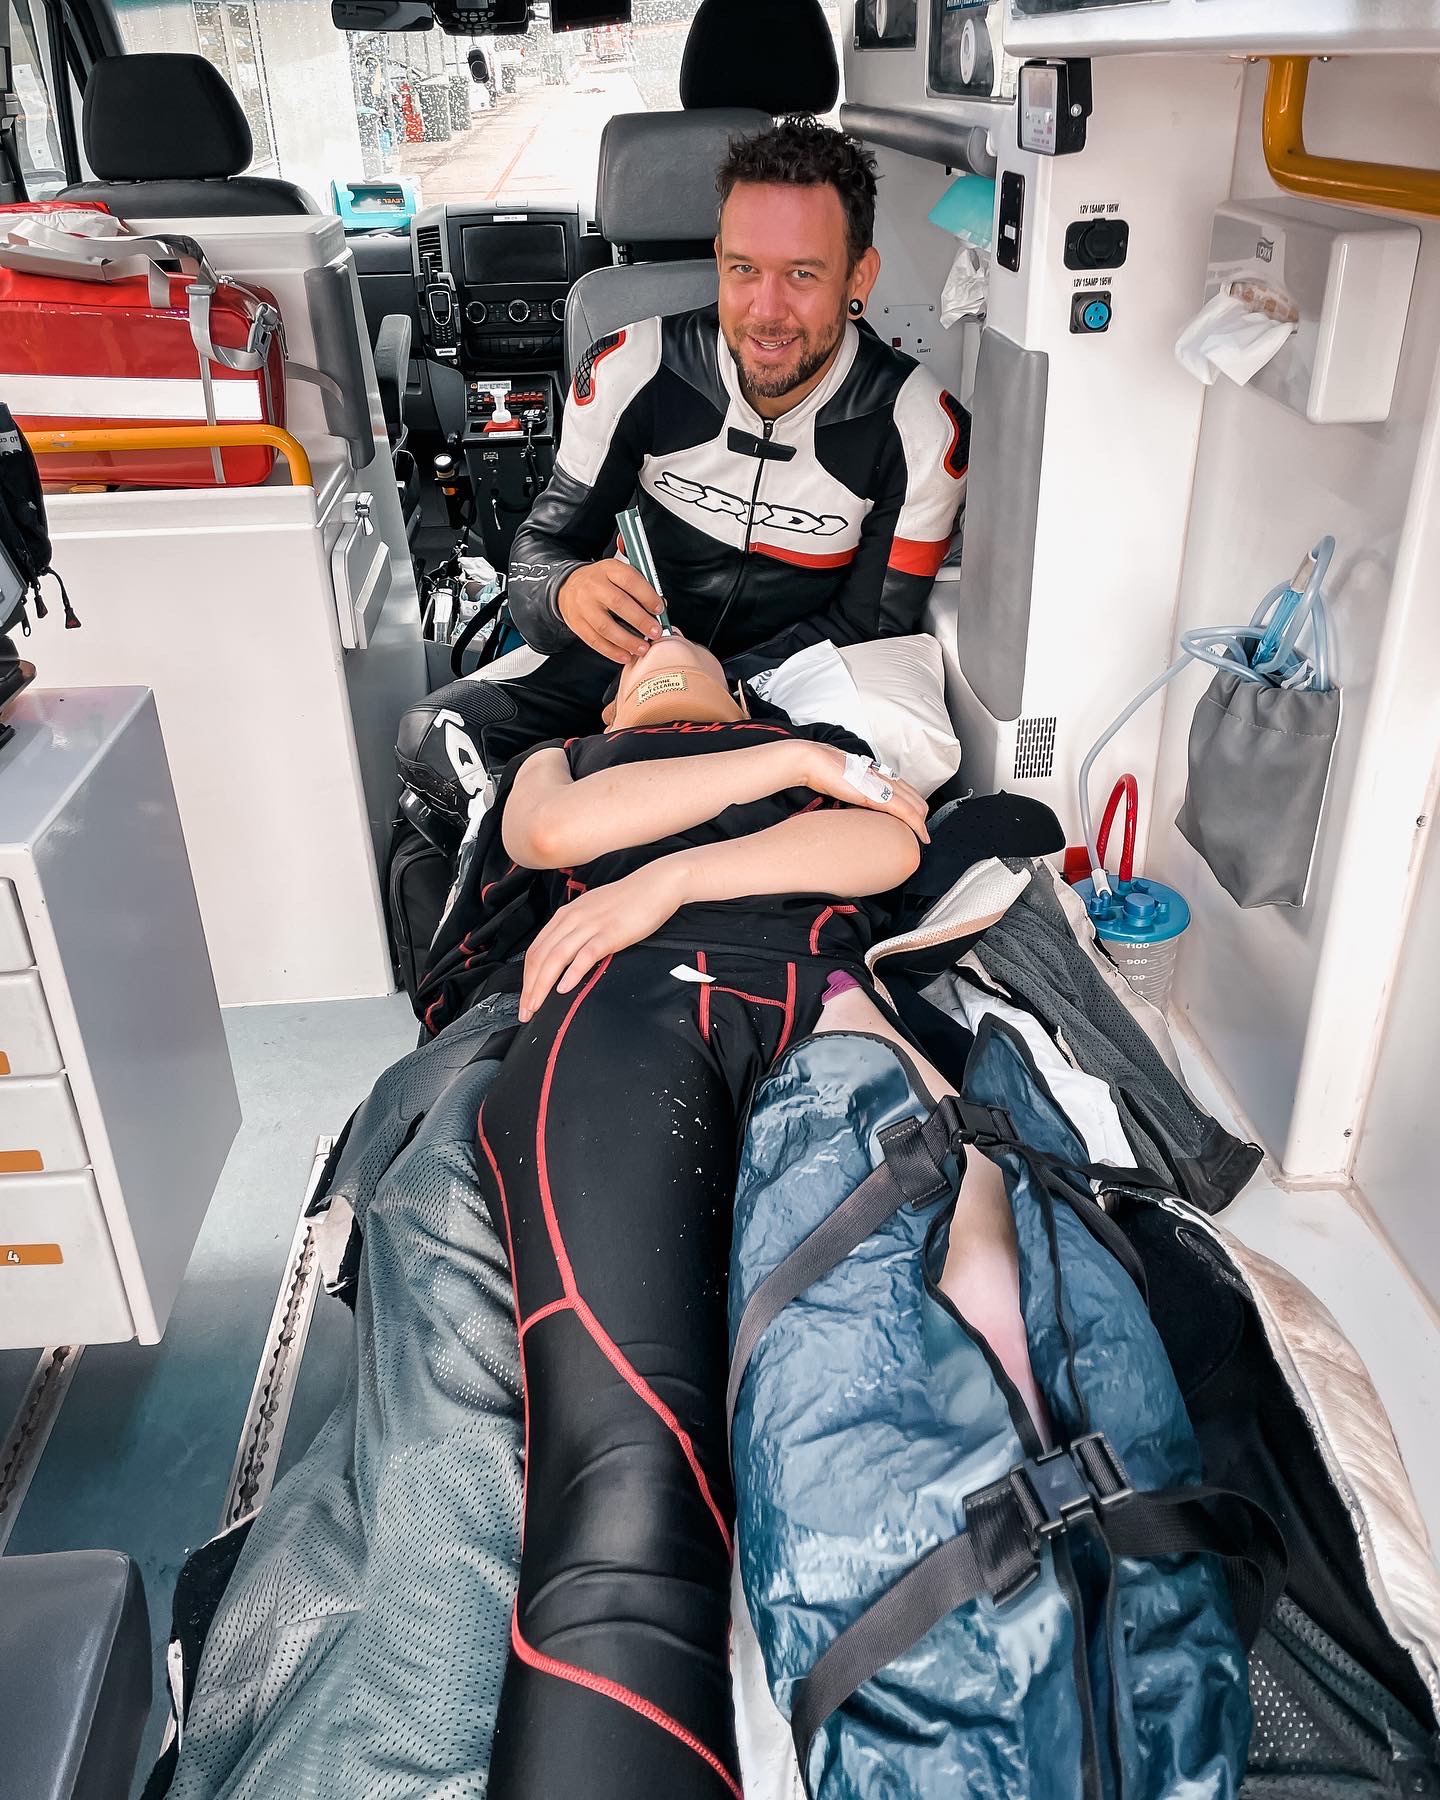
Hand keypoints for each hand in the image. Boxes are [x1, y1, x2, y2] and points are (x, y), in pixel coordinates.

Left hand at [520, 861, 686, 1019]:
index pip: (535, 950)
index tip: (524, 999)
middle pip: (541, 956)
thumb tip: (564, 957)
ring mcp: (590, 925)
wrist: (656, 885)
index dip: (526, 978)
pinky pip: (585, 955)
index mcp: (565, 915)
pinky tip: (564, 988)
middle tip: (525, 1011)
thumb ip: (575, 931)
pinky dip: (572, 973)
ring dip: (542, 985)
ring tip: (536, 1006)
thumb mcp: (591, 912)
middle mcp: (572, 919)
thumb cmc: (627, 901)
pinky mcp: (610, 933)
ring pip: (556, 957)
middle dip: (529, 987)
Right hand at [557, 560, 663, 664]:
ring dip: (627, 641)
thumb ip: (639, 588)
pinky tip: (625, 655)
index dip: (647, 596)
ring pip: (606, 627)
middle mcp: (594, 586)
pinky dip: (612, 651)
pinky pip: (595, 640)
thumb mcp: (618, 574)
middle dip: (640, 621)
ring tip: (642, 648)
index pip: (630, 580)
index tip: (659, 609)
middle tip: (655, 632)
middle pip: (618, 604)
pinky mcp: (577, 623)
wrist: (568, 586)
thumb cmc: (601, 582)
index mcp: (609, 569)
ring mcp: (583, 606)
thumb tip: (660, 606)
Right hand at [797, 742, 929, 843]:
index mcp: (878, 774)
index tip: (913, 822)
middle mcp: (886, 778)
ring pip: (917, 806)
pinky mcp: (880, 796)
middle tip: (919, 834)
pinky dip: (918, 826)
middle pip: (917, 799)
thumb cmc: (824, 771)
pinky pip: (907, 812)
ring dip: (921, 824)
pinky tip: (921, 836)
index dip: (914, 807)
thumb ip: (855, 790)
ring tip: (920, 838)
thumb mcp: (845, 782)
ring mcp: (885, 786)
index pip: (907, 791)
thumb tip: (852, 802)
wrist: (815, 762)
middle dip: (921, 818)